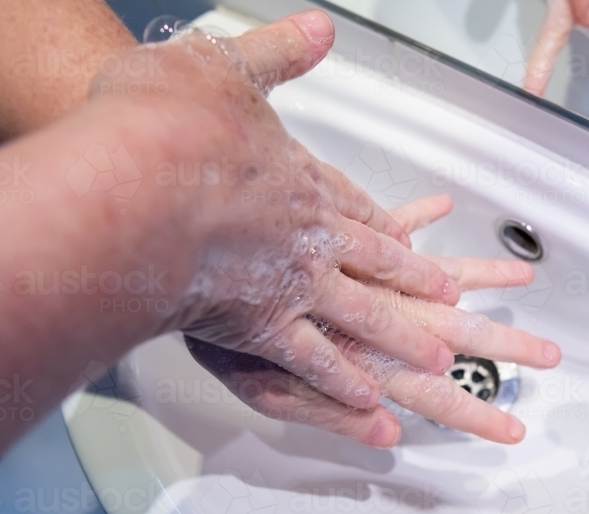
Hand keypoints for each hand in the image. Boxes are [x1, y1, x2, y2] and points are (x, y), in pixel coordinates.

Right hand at [90, 12, 490, 413]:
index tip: (414, 238)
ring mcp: (291, 284)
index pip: (358, 208)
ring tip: (439, 362)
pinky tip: (368, 401)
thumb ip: (278, 52)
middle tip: (454, 303)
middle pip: (380, 265)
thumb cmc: (166, 125)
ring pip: (366, 319)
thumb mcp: (226, 65)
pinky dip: (343, 385)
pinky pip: (315, 363)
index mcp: (302, 180)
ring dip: (404, 339)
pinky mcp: (259, 326)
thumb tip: (317, 27)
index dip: (391, 225)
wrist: (134, 182)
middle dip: (420, 285)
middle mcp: (310, 236)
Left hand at [187, 194, 561, 447]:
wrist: (188, 260)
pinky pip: (390, 221)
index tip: (511, 429)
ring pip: (440, 276)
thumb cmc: (218, 332)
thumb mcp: (272, 391)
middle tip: (548, 356)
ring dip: (484, 279)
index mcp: (362, 354)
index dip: (475, 414)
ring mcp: (367, 274)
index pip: (434, 393)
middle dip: (506, 348)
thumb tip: (388, 435)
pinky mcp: (346, 239)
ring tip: (522, 278)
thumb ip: (333, 410)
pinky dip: (417, 216)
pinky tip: (443, 205)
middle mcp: (375, 313)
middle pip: (457, 336)